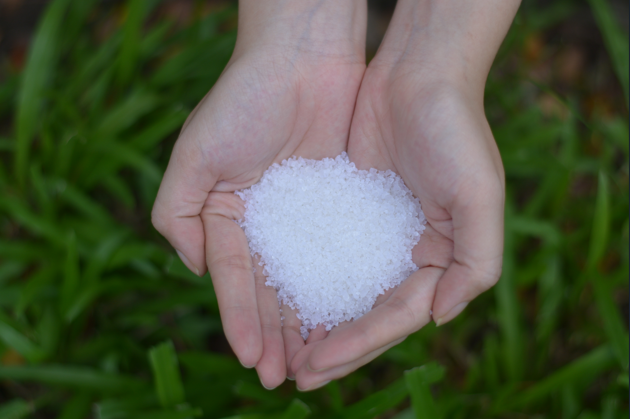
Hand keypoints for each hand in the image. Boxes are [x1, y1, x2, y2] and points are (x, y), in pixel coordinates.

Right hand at [152, 1, 366, 388]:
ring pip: (304, 281)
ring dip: (305, 324)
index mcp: (225, 213)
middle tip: (282, 379)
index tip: (252, 358)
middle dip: (274, 335)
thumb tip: (193, 269)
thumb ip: (177, 213)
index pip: (233, 278)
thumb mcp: (196, 154)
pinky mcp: (339, 205)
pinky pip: (339, 255)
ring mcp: (302, 217)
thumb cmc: (245, 99)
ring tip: (311, 366)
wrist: (305, 56)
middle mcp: (263, 221)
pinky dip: (339, 289)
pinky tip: (344, 322)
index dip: (241, 319)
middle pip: (268, 289)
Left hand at [289, 0, 519, 390]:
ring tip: (282, 352)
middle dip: (334, 347)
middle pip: (367, 314)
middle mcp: (409, 254)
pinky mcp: (348, 211)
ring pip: (343, 291)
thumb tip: (440, 318)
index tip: (317, 365)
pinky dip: (305, 281)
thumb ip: (476, 261)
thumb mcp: (480, 193)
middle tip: (294, 376)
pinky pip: (323, 255)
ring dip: (315, 323)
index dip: (359, 344)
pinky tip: (281, 301)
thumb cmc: (454, 130)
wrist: (416, 75)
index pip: (397, 316)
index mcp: (441, 259)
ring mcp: (376, 234)